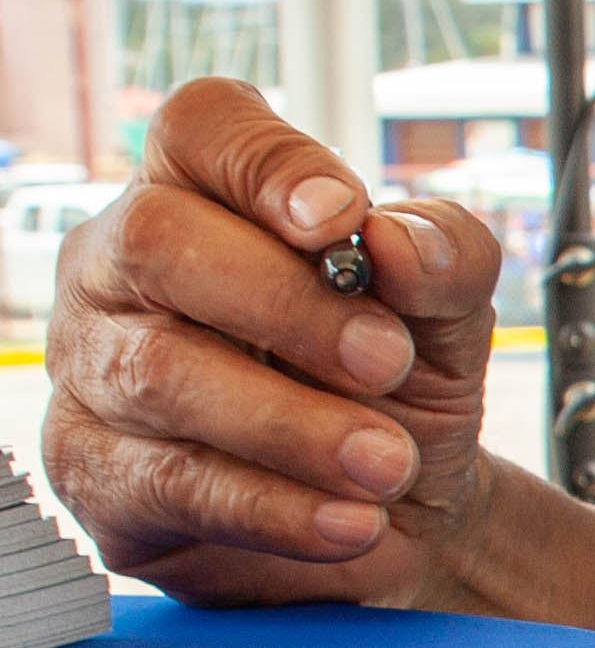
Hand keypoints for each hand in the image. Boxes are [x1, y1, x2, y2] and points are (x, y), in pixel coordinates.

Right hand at [43, 80, 505, 609]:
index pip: (200, 128)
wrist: (401, 511)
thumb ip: (445, 255)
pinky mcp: (95, 473)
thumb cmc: (397, 382)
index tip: (344, 221)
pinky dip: (274, 507)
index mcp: (200, 193)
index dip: (268, 164)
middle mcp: (122, 265)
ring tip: (388, 463)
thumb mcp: (451, 309)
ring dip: (294, 425)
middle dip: (286, 305)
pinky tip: (348, 519)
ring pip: (161, 373)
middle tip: (385, 361)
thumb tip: (397, 243)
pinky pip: (169, 483)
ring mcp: (91, 366)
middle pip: (158, 240)